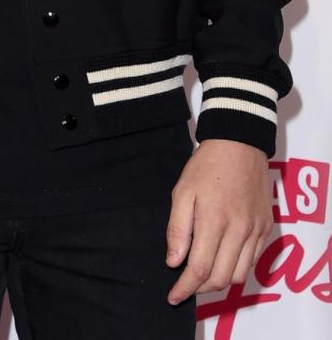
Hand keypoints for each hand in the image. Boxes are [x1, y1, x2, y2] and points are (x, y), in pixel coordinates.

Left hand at [166, 139, 272, 303]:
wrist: (239, 144)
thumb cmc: (206, 166)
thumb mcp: (182, 191)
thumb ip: (178, 229)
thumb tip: (174, 262)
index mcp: (214, 220)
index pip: (200, 269)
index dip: (185, 288)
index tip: (173, 296)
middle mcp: (239, 230)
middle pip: (221, 279)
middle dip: (201, 289)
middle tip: (185, 285)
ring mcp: (255, 230)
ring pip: (239, 275)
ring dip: (220, 282)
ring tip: (202, 275)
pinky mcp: (266, 228)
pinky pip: (252, 261)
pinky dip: (236, 268)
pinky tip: (222, 259)